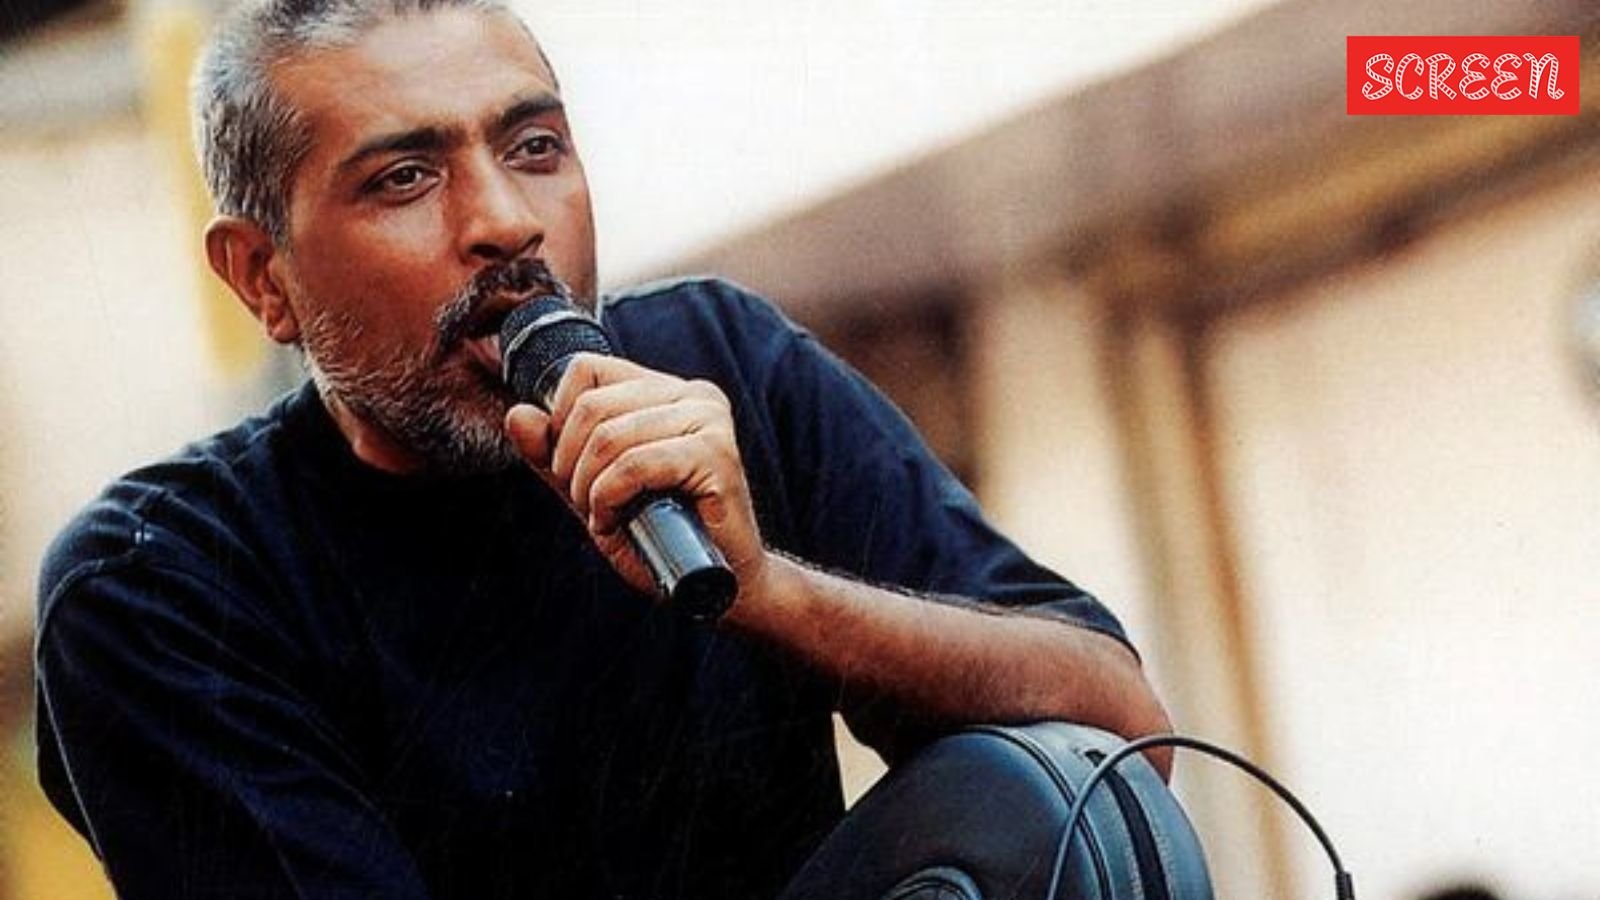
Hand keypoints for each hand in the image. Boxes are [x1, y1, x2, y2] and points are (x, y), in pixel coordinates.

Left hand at [503, 354, 768, 603]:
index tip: (570, 466)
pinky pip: (635, 465)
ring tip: (603, 515)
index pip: (587, 369)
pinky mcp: (717, 455)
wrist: (716, 582)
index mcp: (666, 390)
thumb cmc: (658, 534)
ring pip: (609, 435)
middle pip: (591, 405)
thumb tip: (517, 414)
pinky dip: (609, 498)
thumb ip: (552, 454)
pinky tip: (615, 522)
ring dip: (588, 487)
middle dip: (570, 463)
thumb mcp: (590, 489)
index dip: (559, 420)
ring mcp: (709, 420)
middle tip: (585, 502)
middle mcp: (694, 394)